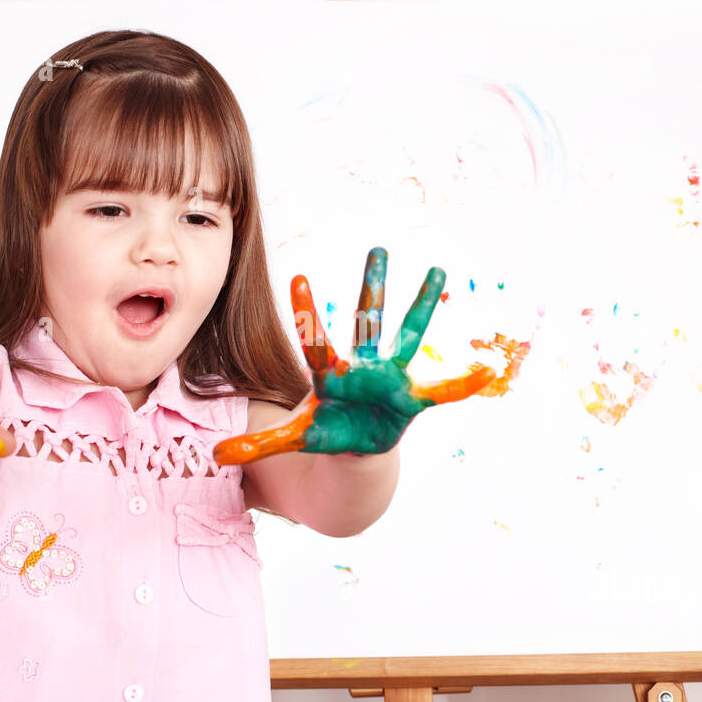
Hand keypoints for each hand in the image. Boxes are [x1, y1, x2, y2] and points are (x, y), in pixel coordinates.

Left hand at [212, 247, 494, 464]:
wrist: (355, 448)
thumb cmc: (326, 431)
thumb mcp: (292, 439)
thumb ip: (257, 446)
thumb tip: (214, 455)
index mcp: (330, 373)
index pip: (316, 339)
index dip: (309, 312)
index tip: (298, 278)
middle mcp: (362, 365)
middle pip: (368, 320)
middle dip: (373, 285)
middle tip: (377, 246)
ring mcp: (390, 377)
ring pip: (408, 334)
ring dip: (423, 305)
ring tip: (437, 270)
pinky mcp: (411, 398)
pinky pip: (441, 391)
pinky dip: (462, 384)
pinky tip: (487, 372)